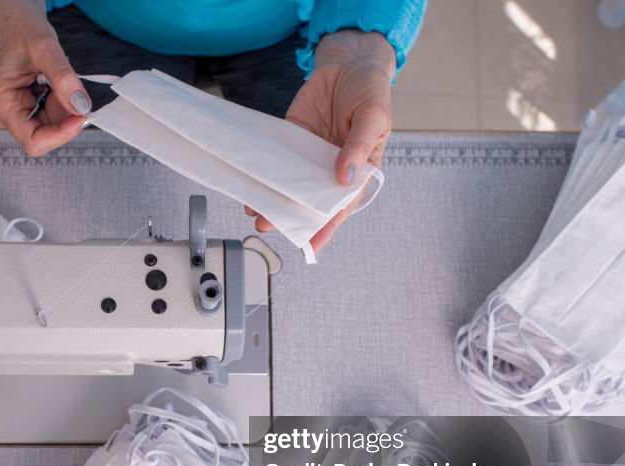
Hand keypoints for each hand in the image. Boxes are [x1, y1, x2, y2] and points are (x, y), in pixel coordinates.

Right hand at [0, 0, 90, 155]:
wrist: (14, 14)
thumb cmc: (19, 26)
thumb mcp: (44, 47)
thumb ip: (62, 77)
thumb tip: (80, 106)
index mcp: (1, 103)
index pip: (33, 141)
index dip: (59, 136)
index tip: (81, 117)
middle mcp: (8, 112)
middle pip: (45, 136)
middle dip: (65, 119)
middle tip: (76, 92)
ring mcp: (20, 109)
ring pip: (53, 126)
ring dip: (66, 108)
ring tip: (62, 78)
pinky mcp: (31, 104)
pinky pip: (55, 114)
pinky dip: (64, 101)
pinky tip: (59, 81)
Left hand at [252, 29, 395, 252]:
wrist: (349, 61)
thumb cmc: (370, 90)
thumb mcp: (373, 117)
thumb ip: (359, 146)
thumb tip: (344, 177)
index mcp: (358, 169)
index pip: (341, 205)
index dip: (326, 227)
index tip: (310, 245)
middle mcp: (331, 167)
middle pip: (309, 199)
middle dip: (289, 215)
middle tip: (269, 226)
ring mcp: (309, 154)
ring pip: (289, 183)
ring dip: (272, 197)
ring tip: (254, 211)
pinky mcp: (292, 137)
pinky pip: (276, 159)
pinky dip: (264, 172)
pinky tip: (250, 182)